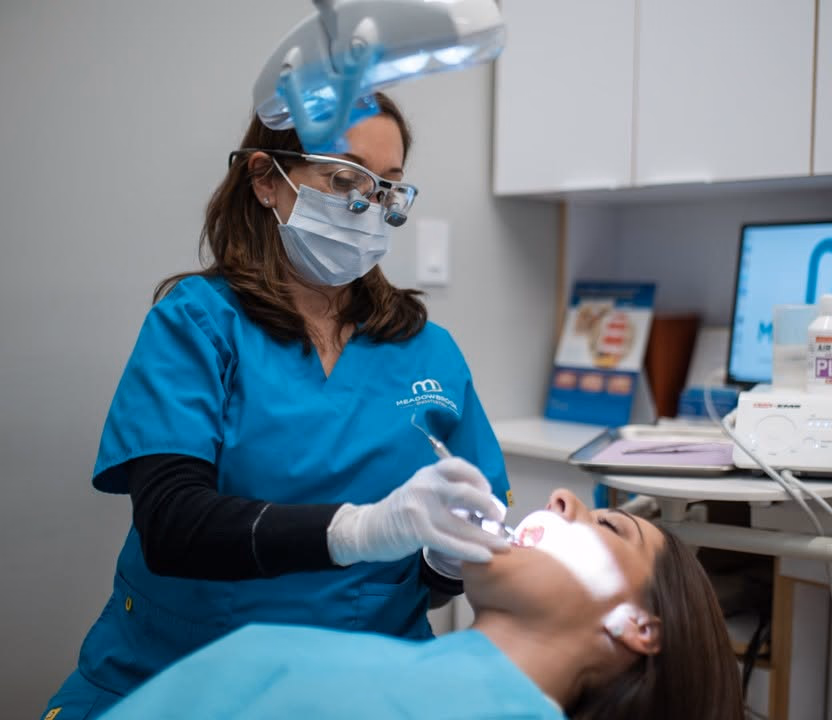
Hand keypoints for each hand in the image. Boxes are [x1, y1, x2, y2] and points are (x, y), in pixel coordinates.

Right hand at [327, 457, 509, 566]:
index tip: (489, 492)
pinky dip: (470, 550)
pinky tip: (484, 556)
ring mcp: (421, 508)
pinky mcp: (417, 531)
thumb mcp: (421, 489)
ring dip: (486, 536)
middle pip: (466, 493)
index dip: (479, 478)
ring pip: (462, 523)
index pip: (460, 466)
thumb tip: (483, 504)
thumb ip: (445, 491)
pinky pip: (450, 542)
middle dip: (489, 507)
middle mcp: (425, 485)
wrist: (367, 528)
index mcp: (428, 473)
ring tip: (502, 546)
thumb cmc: (401, 511)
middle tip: (499, 518)